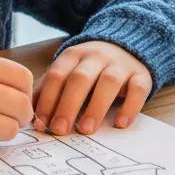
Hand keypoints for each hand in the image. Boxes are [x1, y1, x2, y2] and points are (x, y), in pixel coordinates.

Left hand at [32, 41, 152, 135]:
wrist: (127, 45)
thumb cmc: (90, 67)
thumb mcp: (68, 70)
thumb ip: (50, 89)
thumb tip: (32, 116)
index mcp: (73, 55)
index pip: (57, 75)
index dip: (48, 99)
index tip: (41, 123)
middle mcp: (96, 56)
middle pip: (80, 78)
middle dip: (68, 105)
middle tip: (60, 130)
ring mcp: (120, 64)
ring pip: (108, 81)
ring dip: (96, 106)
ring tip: (86, 129)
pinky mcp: (141, 75)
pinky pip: (137, 89)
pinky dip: (129, 107)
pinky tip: (120, 124)